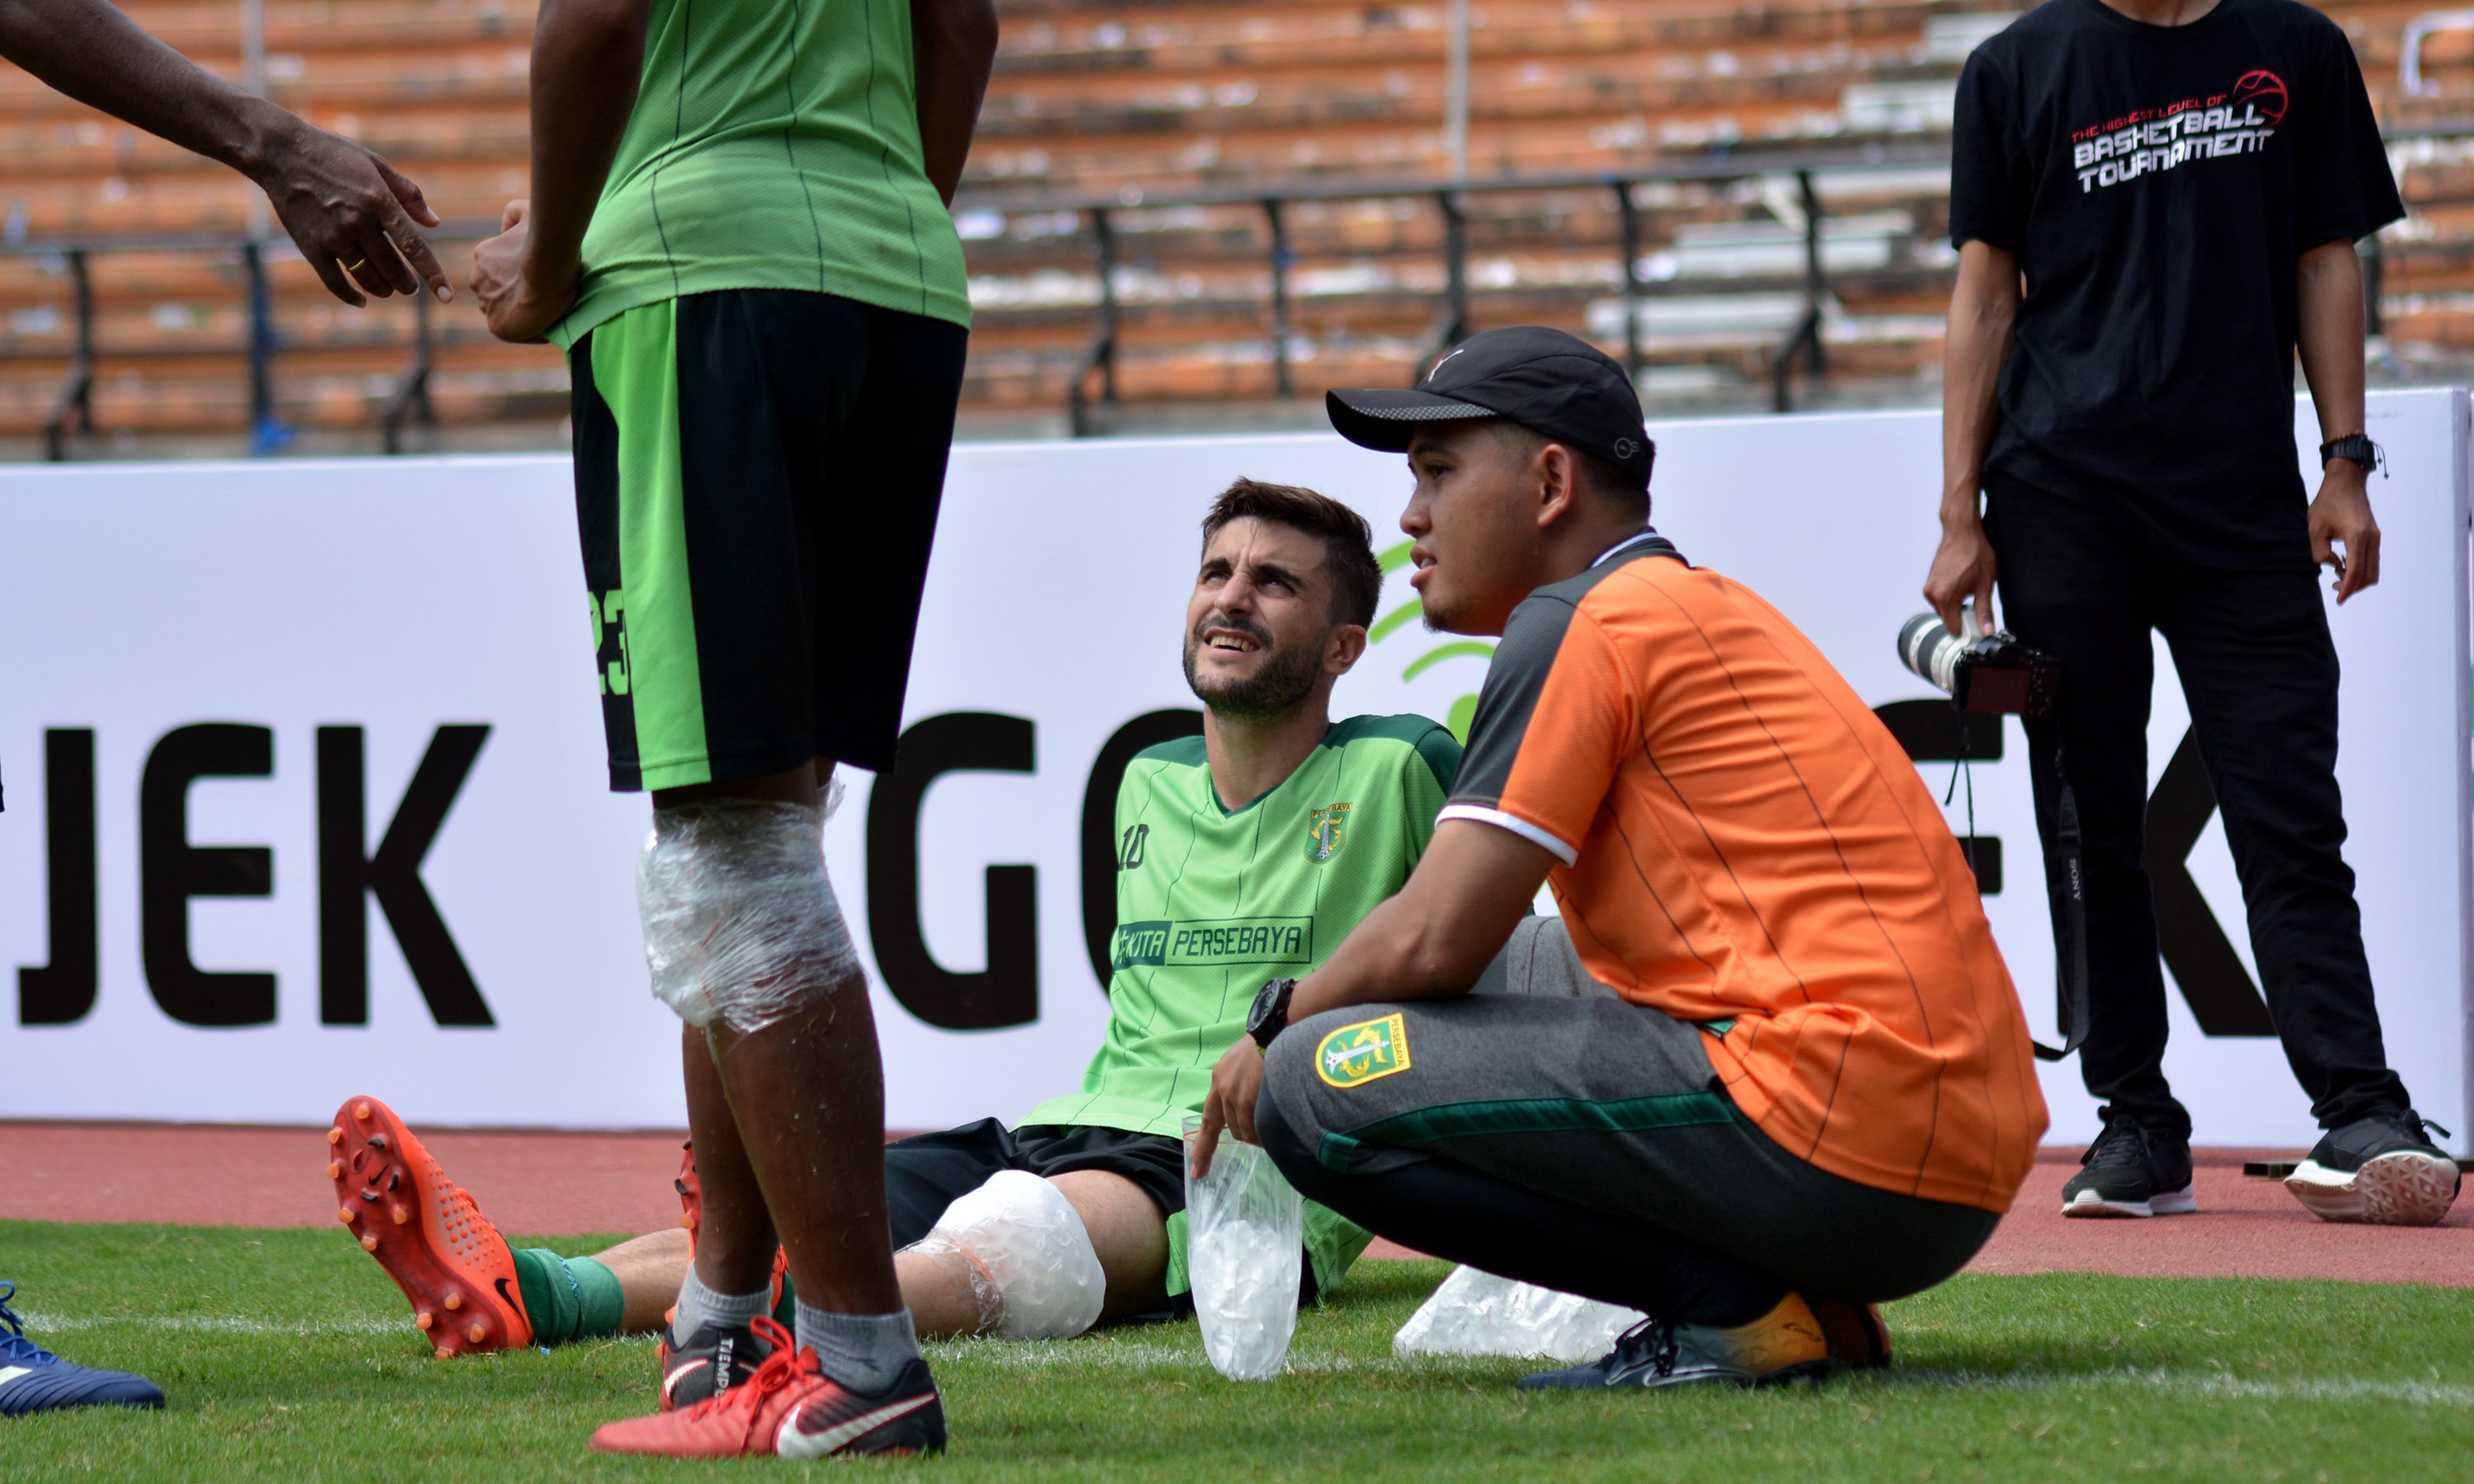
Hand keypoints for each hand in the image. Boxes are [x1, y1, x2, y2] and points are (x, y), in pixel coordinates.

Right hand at [253, 116, 449, 307]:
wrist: (281, 153)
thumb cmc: (334, 155)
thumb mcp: (376, 165)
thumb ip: (409, 194)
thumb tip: (434, 222)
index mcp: (380, 201)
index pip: (414, 247)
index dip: (433, 275)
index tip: (446, 296)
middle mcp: (359, 223)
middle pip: (393, 270)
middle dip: (407, 284)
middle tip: (410, 286)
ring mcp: (334, 237)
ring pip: (369, 279)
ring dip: (384, 289)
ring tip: (389, 288)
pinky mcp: (311, 247)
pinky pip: (336, 283)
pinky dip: (352, 296)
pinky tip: (362, 300)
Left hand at [470, 200, 579, 343]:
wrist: (548, 273)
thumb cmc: (541, 243)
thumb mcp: (528, 213)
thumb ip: (514, 212)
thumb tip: (505, 223)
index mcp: (482, 256)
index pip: (497, 268)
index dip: (517, 273)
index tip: (534, 275)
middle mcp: (477, 280)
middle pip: (497, 290)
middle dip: (513, 291)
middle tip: (539, 292)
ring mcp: (486, 304)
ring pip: (502, 309)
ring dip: (517, 310)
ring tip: (541, 309)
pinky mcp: (497, 327)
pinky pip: (513, 331)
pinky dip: (526, 329)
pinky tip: (543, 323)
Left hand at [1190, 1041, 1266, 1178]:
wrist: (1280, 1027)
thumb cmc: (1272, 1042)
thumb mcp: (1246, 1062)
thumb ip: (1241, 1083)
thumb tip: (1250, 1106)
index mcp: (1220, 1079)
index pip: (1208, 1120)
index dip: (1202, 1147)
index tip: (1195, 1168)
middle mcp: (1222, 1088)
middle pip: (1230, 1128)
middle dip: (1245, 1132)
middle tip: (1263, 1121)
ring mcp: (1234, 1094)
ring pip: (1244, 1132)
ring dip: (1257, 1132)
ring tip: (1275, 1114)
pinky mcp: (1248, 1098)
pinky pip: (1256, 1129)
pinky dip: (1265, 1131)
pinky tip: (1277, 1117)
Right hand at [1923, 512, 1998, 634]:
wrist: (1962, 532)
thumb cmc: (1974, 554)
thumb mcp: (1985, 585)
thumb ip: (1984, 611)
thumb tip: (1986, 630)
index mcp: (1945, 598)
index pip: (1953, 629)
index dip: (1967, 629)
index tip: (1977, 624)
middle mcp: (1932, 595)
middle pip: (1948, 619)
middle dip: (1962, 615)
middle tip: (1976, 600)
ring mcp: (1929, 587)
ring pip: (1944, 608)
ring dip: (1956, 604)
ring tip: (1969, 588)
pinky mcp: (1930, 581)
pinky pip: (1941, 597)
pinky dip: (1951, 596)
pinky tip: (1962, 582)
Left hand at [2308, 461, 2380, 603]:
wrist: (2346, 482)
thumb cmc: (2328, 502)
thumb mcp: (2315, 528)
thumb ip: (2320, 552)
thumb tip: (2332, 567)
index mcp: (2357, 536)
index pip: (2356, 571)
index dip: (2347, 588)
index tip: (2339, 600)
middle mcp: (2372, 538)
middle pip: (2369, 575)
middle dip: (2354, 587)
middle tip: (2335, 589)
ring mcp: (2376, 537)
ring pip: (2373, 569)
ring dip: (2358, 579)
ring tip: (2337, 578)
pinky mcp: (2375, 535)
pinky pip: (2372, 559)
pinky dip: (2361, 568)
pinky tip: (2343, 565)